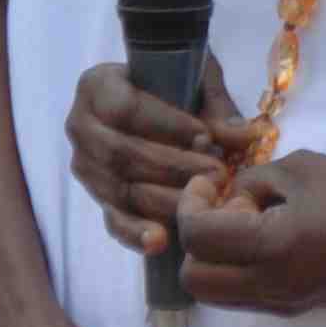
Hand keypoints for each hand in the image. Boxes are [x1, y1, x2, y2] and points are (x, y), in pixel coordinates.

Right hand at [69, 57, 258, 256]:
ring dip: (165, 198)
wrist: (158, 106)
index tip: (205, 137)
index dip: (166, 125)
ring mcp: (86, 165)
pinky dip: (136, 232)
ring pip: (121, 189)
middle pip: (121, 153)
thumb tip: (244, 136)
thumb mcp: (199, 86)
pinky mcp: (99, 197)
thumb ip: (218, 110)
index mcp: (97, 85)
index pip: (125, 108)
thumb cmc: (176, 88)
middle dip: (173, 166)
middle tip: (217, 174)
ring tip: (205, 200)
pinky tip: (160, 241)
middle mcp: (81, 126)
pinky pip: (114, 219)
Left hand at [171, 154, 325, 317]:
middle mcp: (270, 287)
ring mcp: (281, 304)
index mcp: (273, 248)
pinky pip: (240, 296)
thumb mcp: (304, 169)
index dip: (190, 205)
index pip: (197, 238)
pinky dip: (233, 269)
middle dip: (194, 239)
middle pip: (194, 279)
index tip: (209, 182)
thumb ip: (254, 180)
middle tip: (221, 206)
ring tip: (243, 223)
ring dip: (212, 259)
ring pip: (213, 295)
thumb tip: (230, 198)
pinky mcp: (292, 308)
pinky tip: (262, 238)